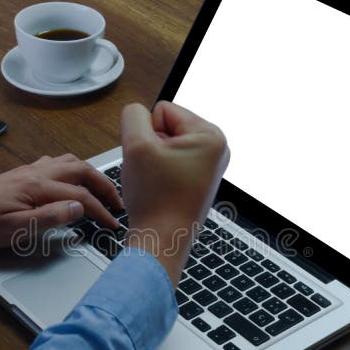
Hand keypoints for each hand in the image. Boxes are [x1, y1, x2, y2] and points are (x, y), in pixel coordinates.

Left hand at [0, 154, 122, 248]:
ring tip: (101, 190)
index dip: (101, 212)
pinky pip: (55, 163)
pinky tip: (70, 180)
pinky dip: (72, 169)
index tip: (113, 224)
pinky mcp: (22, 174)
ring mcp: (29, 170)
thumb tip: (79, 208)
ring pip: (69, 162)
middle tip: (118, 203)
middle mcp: (36, 173)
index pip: (81, 196)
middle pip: (81, 171)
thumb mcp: (17, 230)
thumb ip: (51, 218)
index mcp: (38, 186)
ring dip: (90, 174)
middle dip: (104, 185)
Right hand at [120, 101, 228, 283]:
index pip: (163, 110)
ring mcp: (209, 164)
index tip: (153, 161)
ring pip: (166, 144)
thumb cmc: (156, 200)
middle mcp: (216, 148)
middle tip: (155, 174)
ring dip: (154, 160)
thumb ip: (133, 115)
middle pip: (167, 126)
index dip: (147, 133)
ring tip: (158, 183)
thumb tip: (137, 112)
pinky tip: (162, 189)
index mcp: (211, 136)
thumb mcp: (135, 145)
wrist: (162, 239)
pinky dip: (160, 172)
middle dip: (152, 146)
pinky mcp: (199, 178)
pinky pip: (170, 161)